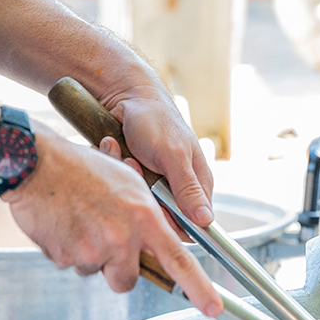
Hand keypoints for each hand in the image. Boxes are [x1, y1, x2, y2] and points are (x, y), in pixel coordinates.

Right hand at [3, 134, 222, 316]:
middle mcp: (121, 236)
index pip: (177, 260)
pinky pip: (71, 265)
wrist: (36, 164)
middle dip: (119, 269)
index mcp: (143, 216)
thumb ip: (144, 214)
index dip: (198, 288)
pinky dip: (67, 250)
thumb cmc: (82, 167)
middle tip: (106, 241)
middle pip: (128, 279)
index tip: (214, 309)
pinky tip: (61, 223)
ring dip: (90, 255)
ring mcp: (92, 249)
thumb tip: (153, 241)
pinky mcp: (65, 257)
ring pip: (97, 271)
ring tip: (79, 220)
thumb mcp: (126, 181)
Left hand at [104, 80, 215, 225]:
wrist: (126, 94)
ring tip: (124, 150)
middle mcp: (176, 186)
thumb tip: (206, 221)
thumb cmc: (155, 120)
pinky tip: (113, 145)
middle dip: (142, 194)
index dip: (170, 223)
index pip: (192, 225)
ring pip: (137, 201)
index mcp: (197, 183)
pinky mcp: (132, 175)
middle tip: (135, 165)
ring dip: (126, 175)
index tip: (152, 208)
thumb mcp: (173, 155)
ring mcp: (153, 182)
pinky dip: (114, 165)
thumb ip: (188, 189)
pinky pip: (120, 185)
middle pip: (159, 215)